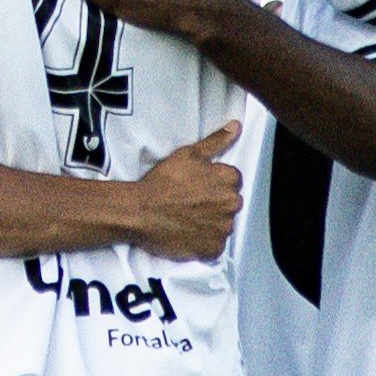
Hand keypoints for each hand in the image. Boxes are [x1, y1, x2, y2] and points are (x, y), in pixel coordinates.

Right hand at [122, 117, 244, 260]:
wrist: (140, 211)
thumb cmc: (162, 182)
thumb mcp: (188, 154)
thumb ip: (216, 141)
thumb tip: (235, 127)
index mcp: (229, 180)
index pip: (233, 181)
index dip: (214, 184)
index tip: (198, 188)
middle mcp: (231, 204)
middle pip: (230, 204)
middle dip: (215, 204)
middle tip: (190, 204)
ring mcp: (222, 228)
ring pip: (223, 225)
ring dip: (210, 224)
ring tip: (186, 220)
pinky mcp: (211, 248)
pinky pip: (214, 247)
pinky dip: (204, 243)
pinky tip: (188, 234)